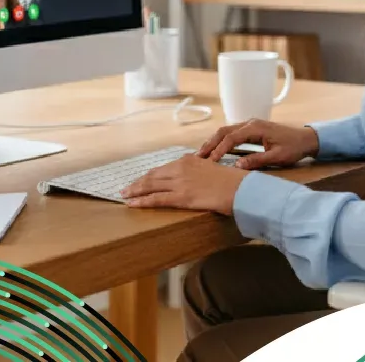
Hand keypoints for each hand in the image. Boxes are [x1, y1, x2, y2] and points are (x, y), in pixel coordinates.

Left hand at [120, 154, 250, 213]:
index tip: (142, 180)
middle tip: (126, 188)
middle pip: (153, 175)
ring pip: (150, 186)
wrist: (240, 188)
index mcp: (188, 160)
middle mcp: (180, 168)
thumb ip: (199, 171)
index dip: (150, 175)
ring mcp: (180, 182)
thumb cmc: (231, 181)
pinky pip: (156, 199)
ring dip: (135, 191)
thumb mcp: (212, 169)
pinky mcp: (181, 197)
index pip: (163, 168)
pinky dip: (141, 201)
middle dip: (138, 182)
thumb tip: (194, 178)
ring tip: (124, 195)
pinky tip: (132, 204)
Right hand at [197, 119, 319, 169]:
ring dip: (214, 141)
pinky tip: (215, 150)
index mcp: (255, 128)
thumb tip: (236, 166)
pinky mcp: (251, 129)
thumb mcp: (276, 157)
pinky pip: (232, 133)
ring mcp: (250, 125)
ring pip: (226, 131)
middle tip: (198, 156)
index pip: (231, 138)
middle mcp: (250, 123)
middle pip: (224, 131)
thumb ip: (257, 161)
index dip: (219, 150)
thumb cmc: (293, 148)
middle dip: (210, 143)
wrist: (306, 139)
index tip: (211, 161)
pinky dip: (221, 140)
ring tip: (203, 154)